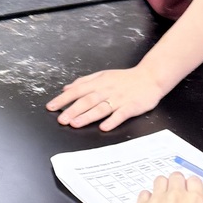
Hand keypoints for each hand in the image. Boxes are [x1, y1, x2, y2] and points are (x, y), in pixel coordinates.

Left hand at [46, 66, 164, 130]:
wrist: (150, 77)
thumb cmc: (124, 78)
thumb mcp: (102, 75)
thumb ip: (84, 82)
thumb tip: (66, 88)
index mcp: (99, 82)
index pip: (77, 90)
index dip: (64, 99)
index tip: (51, 107)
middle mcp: (107, 90)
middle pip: (87, 100)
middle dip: (73, 110)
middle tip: (61, 119)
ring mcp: (119, 99)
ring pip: (101, 108)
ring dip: (88, 116)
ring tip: (75, 124)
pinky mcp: (132, 106)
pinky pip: (121, 114)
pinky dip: (112, 120)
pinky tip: (104, 127)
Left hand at [134, 173, 202, 202]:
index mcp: (195, 202)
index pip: (194, 180)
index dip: (192, 186)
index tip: (190, 191)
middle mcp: (176, 196)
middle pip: (177, 176)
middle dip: (177, 184)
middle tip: (177, 195)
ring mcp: (158, 199)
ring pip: (160, 179)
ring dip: (162, 187)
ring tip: (164, 199)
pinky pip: (145, 193)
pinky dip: (148, 198)